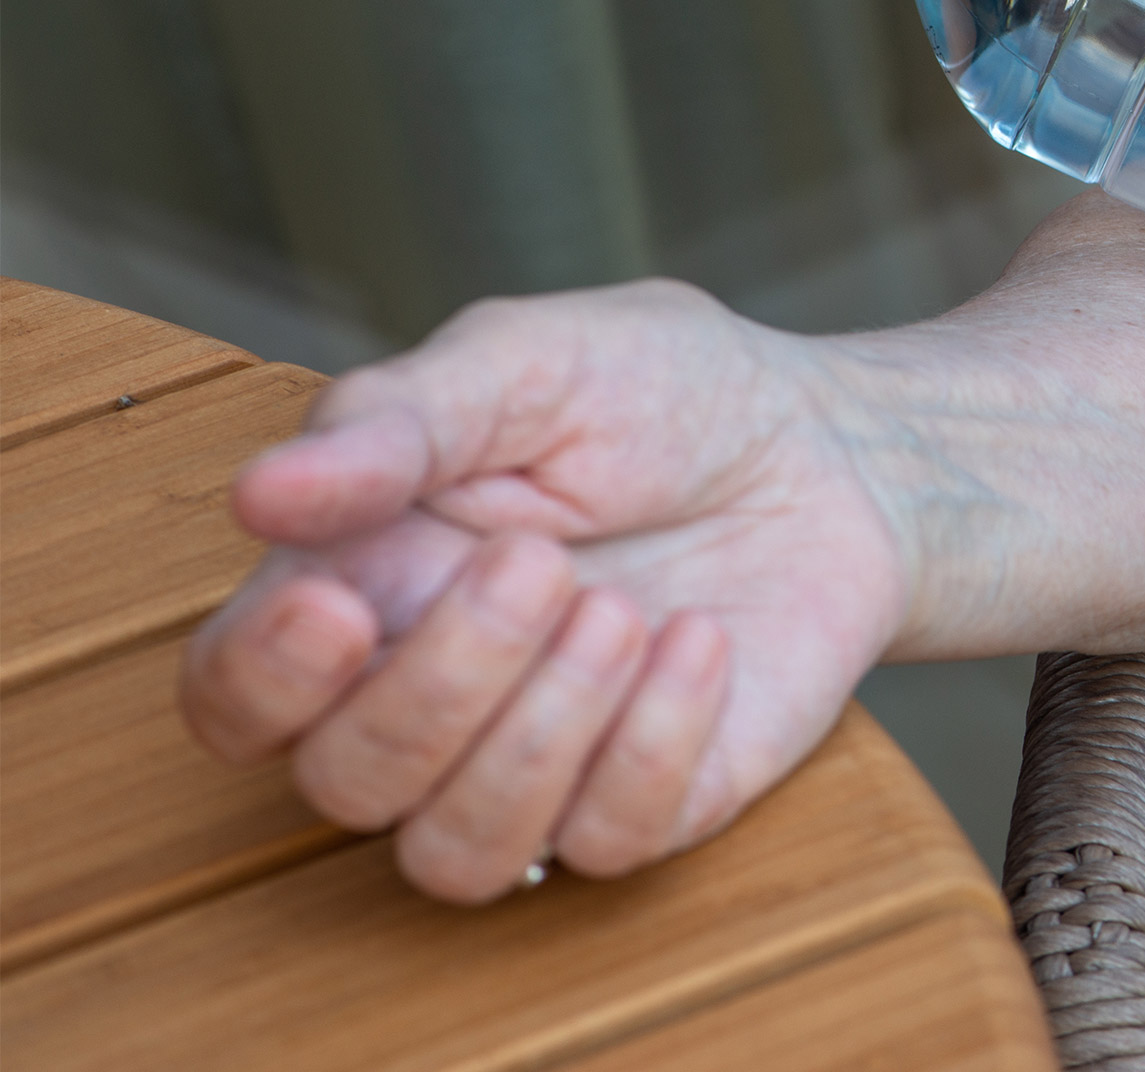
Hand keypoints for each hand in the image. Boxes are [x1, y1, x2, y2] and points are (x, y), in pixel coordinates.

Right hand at [180, 281, 909, 904]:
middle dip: (442, 682)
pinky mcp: (653, 800)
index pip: (236, 699)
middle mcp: (431, 696)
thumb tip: (260, 491)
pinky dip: (654, 744)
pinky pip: (605, 844)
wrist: (836, 444)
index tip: (339, 607)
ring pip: (457, 853)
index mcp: (363, 585)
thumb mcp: (530, 362)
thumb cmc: (664, 391)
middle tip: (544, 561)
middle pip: (346, 783)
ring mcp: (539, 763)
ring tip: (624, 609)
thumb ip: (398, 424)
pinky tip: (702, 638)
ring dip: (539, 735)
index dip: (261, 681)